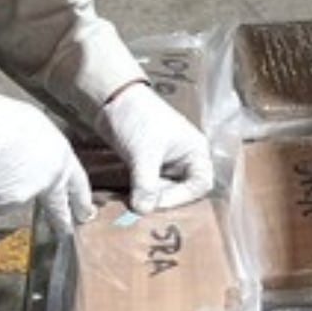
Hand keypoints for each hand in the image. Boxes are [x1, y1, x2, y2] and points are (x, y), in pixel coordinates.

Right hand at [0, 92, 94, 235]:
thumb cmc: (2, 122)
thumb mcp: (31, 125)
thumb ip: (37, 147)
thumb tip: (30, 154)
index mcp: (61, 154)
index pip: (77, 181)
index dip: (81, 197)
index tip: (86, 210)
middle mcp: (51, 178)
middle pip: (59, 207)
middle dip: (63, 220)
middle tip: (67, 229)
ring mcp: (31, 194)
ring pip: (23, 200)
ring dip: (14, 195)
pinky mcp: (9, 204)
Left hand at [96, 81, 213, 213]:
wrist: (112, 99)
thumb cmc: (137, 116)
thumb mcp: (144, 152)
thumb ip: (146, 183)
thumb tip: (143, 211)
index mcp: (195, 152)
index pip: (200, 185)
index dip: (181, 198)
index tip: (157, 204)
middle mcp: (185, 160)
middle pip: (182, 192)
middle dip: (162, 201)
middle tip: (142, 208)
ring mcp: (166, 164)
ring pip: (164, 192)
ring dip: (149, 200)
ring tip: (132, 205)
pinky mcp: (149, 167)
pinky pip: (149, 188)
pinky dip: (140, 194)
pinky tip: (127, 199)